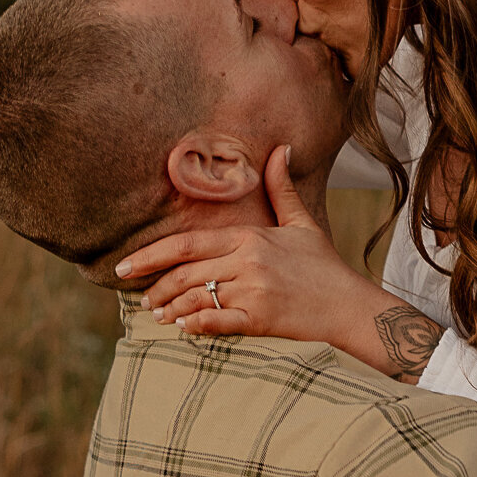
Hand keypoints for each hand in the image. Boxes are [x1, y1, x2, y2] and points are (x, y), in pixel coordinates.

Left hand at [129, 147, 379, 340]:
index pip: (188, 244)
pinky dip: (195, 325)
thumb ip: (282, 189)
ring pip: (196, 299)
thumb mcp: (301, 224)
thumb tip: (282, 149)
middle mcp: (247, 263)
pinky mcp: (260, 320)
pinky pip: (216, 322)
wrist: (350, 306)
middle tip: (138, 297)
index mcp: (250, 238)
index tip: (126, 266)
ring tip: (158, 316)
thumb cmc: (325, 267)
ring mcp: (253, 292)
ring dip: (171, 308)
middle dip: (155, 286)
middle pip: (186, 273)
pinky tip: (183, 327)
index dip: (152, 255)